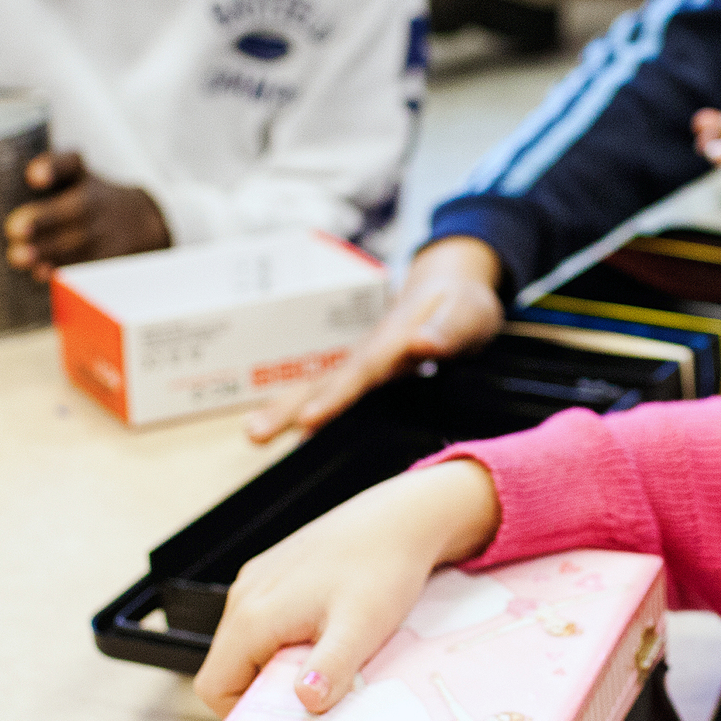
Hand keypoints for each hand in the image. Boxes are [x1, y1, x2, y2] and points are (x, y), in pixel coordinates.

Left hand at [3, 151, 169, 276]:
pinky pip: (85, 264)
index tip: (33, 178)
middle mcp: (96, 202)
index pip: (69, 164)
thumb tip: (32, 178)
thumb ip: (51, 168)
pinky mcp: (109, 258)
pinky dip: (63, 270)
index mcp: (82, 176)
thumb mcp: (75, 173)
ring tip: (19, 256)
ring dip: (47, 250)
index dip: (51, 169)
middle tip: (15, 229)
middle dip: (43, 221)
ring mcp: (105, 232)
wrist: (139, 222)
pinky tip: (41, 272)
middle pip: (74, 210)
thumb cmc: (90, 196)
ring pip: (77, 242)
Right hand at [193, 460, 502, 716]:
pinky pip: (263, 621)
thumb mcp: (362, 627)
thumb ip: (331, 667)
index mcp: (252, 615)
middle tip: (316, 697)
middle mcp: (244, 595)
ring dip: (278, 667)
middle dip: (264, 692)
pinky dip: (286, 641)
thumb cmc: (382, 567)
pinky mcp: (275, 572)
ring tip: (328, 664)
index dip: (240, 716)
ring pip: (246, 646)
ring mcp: (257, 581)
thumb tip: (304, 700)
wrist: (402, 516)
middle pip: (228, 668)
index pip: (213, 687)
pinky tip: (329, 635)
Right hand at [243, 235, 504, 442]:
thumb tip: (421, 344)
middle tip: (252, 434)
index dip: (336, 397)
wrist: (453, 285)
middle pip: (325, 381)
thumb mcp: (468, 314)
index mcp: (393, 339)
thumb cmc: (463, 304)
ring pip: (319, 386)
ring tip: (252, 435)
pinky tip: (291, 436)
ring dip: (285, 408)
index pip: (361, 373)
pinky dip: (306, 409)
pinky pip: (330, 390)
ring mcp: (363, 360)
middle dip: (290, 407)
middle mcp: (370, 351)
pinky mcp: (365, 370)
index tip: (308, 420)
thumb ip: (448, 329)